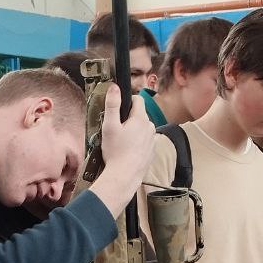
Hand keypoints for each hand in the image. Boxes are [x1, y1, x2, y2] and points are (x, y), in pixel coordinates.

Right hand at [89, 86, 155, 218]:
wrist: (124, 176)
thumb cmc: (116, 152)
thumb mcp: (110, 126)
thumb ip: (112, 104)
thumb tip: (115, 87)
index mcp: (141, 119)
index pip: (138, 99)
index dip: (127, 101)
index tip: (118, 110)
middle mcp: (150, 128)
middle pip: (140, 115)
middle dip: (129, 118)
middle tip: (116, 129)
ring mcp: (152, 141)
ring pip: (143, 129)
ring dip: (134, 131)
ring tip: (121, 142)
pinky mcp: (152, 152)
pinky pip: (145, 142)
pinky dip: (137, 143)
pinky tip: (127, 151)